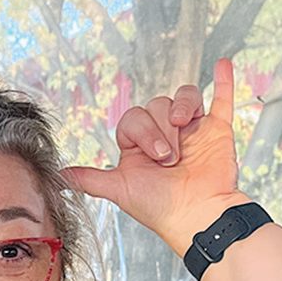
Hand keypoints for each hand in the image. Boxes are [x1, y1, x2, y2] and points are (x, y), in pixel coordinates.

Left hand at [63, 58, 248, 254]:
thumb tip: (59, 176)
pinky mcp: (217, 130)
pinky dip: (223, 81)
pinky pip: (221, 99)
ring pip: (183, 97)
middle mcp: (166, 135)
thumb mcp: (119, 190)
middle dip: (161, 130)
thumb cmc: (161, 207)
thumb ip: (90, 179)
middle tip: (170, 158)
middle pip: (157, 105)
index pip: (134, 118)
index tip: (156, 158)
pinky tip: (222, 65)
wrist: (197, 215)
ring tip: (185, 127)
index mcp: (141, 147)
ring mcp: (193, 131)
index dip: (143, 132)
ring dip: (182, 108)